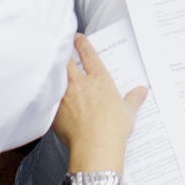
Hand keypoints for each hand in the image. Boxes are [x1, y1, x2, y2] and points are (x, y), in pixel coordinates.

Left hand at [53, 33, 147, 171]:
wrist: (95, 146)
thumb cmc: (113, 129)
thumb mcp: (128, 112)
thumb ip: (133, 99)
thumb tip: (141, 91)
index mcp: (100, 80)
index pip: (89, 54)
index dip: (82, 43)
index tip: (77, 37)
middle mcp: (81, 83)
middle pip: (67, 60)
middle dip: (63, 51)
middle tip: (61, 47)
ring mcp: (65, 96)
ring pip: (55, 75)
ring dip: (53, 70)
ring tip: (50, 66)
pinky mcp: (55, 111)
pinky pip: (48, 98)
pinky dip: (46, 94)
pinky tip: (43, 94)